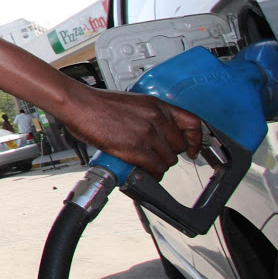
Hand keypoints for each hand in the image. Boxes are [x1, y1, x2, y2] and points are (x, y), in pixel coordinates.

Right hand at [62, 86, 201, 180]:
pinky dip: (152, 175)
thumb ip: (148, 116)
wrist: (81, 105)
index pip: (192, 123)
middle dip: (170, 155)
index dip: (196, 140)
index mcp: (157, 105)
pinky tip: (144, 173)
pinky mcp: (135, 148)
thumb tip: (155, 133)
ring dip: (159, 166)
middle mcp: (156, 118)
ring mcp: (147, 134)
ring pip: (168, 160)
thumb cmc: (99, 104)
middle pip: (179, 146)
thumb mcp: (133, 103)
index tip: (192, 149)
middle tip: (159, 159)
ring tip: (148, 167)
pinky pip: (154, 168)